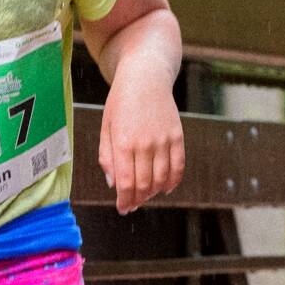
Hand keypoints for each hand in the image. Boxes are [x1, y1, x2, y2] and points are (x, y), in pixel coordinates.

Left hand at [98, 70, 184, 214]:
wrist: (145, 76)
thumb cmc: (121, 101)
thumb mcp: (106, 127)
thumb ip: (107, 157)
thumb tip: (113, 184)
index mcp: (123, 142)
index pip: (126, 183)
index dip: (124, 201)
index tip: (122, 208)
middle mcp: (145, 143)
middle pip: (144, 185)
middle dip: (137, 200)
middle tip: (132, 205)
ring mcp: (163, 140)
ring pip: (161, 179)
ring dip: (153, 193)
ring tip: (145, 195)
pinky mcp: (177, 135)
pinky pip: (178, 166)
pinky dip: (173, 181)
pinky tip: (165, 188)